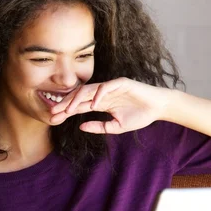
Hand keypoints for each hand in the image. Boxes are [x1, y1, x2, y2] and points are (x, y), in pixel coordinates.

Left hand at [49, 77, 172, 133]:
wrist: (157, 108)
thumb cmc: (139, 116)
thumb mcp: (116, 127)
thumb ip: (99, 127)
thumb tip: (81, 127)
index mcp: (100, 103)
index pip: (79, 106)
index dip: (66, 112)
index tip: (53, 120)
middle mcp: (102, 93)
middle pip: (79, 97)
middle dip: (65, 104)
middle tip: (53, 112)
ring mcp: (111, 87)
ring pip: (89, 90)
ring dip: (77, 99)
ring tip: (68, 110)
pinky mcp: (121, 83)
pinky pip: (106, 87)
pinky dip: (98, 95)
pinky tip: (92, 105)